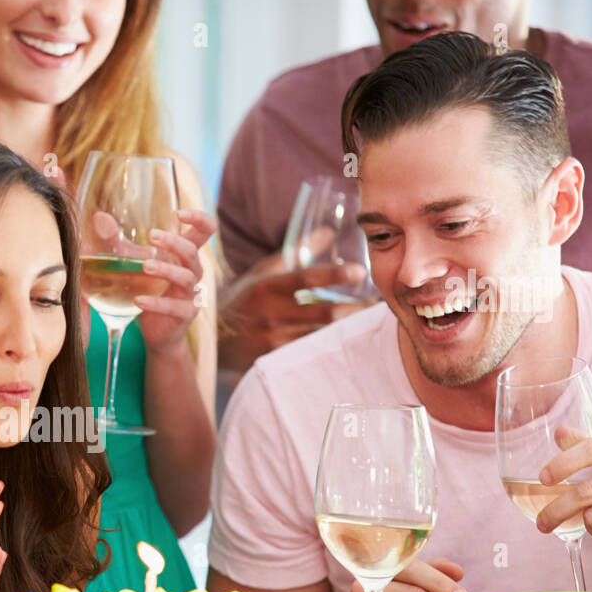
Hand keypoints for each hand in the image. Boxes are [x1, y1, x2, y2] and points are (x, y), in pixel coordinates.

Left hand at [92, 208, 214, 355]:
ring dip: (166, 269)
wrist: (156, 331)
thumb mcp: (131, 263)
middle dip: (174, 242)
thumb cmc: (148, 289)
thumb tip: (98, 217)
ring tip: (145, 266)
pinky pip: (175, 307)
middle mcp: (193, 272)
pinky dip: (156, 303)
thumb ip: (117, 242)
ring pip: (186, 277)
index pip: (205, 231)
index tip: (178, 213)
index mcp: (185, 255)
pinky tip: (138, 300)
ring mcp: (191, 294)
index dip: (199, 218)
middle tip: (151, 236)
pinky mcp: (185, 314)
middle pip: (192, 251)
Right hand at [220, 243, 367, 370]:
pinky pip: (308, 355)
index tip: (360, 272)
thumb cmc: (242, 300)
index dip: (333, 275)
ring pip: (320, 337)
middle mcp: (270, 314)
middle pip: (322, 313)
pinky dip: (329, 349)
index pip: (305, 278)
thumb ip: (295, 252)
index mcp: (267, 287)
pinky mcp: (273, 361)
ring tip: (370, 325)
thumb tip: (328, 231)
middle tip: (378, 305)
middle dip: (354, 310)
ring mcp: (272, 340)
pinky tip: (347, 346)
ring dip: (346, 331)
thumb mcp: (262, 272)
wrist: (212, 338)